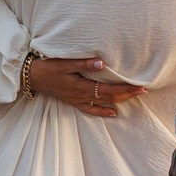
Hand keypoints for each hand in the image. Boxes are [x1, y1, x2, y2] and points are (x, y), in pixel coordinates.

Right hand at [31, 55, 145, 117]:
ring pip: (103, 103)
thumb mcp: (64, 63)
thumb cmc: (47, 67)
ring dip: (120, 101)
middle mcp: (81, 96)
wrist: (31, 77)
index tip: (140, 86)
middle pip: (109, 97)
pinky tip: (113, 112)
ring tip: (134, 97)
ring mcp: (78, 100)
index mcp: (81, 86)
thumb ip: (84, 64)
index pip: (109, 89)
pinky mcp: (74, 101)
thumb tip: (102, 64)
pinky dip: (102, 112)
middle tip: (144, 90)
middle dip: (127, 94)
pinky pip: (90, 109)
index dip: (125, 89)